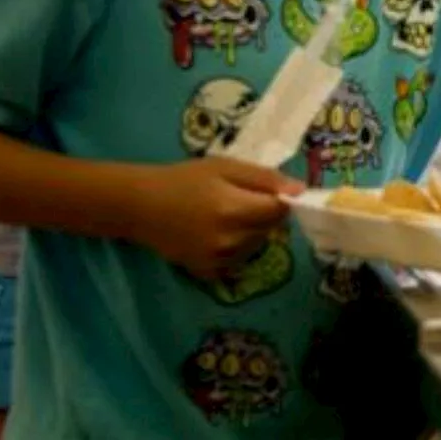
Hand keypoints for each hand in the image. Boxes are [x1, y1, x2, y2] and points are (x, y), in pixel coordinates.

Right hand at [128, 158, 303, 278]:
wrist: (140, 206)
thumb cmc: (184, 180)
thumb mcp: (225, 167)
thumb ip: (264, 179)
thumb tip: (300, 190)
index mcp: (234, 210)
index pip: (280, 211)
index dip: (280, 200)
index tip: (268, 192)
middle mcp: (229, 240)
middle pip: (270, 228)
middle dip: (264, 214)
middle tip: (238, 200)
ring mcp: (219, 260)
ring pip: (256, 244)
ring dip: (251, 231)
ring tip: (223, 216)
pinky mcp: (209, 272)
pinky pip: (239, 260)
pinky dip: (236, 248)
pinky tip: (214, 234)